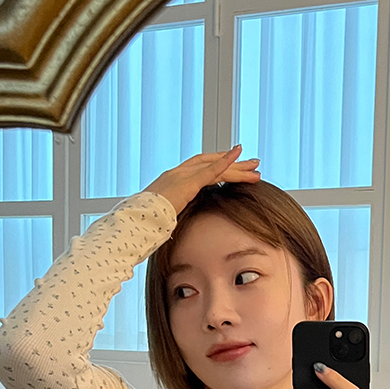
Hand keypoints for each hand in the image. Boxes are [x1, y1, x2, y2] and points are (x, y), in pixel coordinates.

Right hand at [144, 147, 260, 215]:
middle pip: (211, 163)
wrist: (133, 223)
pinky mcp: (186, 182)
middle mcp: (177, 174)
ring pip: (215, 166)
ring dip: (237, 166)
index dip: (218, 168)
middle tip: (253, 164)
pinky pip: (210, 170)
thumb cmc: (144, 226)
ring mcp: (181, 176)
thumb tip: (175, 233)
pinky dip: (225, 162)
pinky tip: (238, 155)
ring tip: (256, 166)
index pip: (199, 171)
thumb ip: (173, 220)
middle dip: (233, 164)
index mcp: (172, 183)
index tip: (234, 170)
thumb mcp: (163, 222)